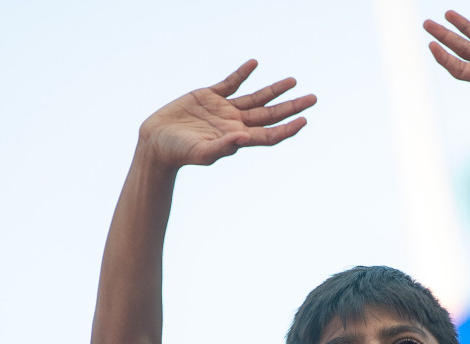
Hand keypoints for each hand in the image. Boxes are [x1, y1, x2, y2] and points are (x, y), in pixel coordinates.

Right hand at [138, 61, 314, 168]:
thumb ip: (223, 147)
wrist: (156, 142)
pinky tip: (254, 64)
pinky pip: (230, 83)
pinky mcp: (208, 96)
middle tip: (313, 99)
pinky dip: (242, 73)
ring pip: (255, 97)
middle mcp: (235, 123)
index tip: (304, 121)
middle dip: (291, 106)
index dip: (288, 129)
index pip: (269, 134)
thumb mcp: (201, 152)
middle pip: (270, 114)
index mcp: (237, 138)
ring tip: (293, 81)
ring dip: (274, 90)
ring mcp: (223, 109)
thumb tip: (244, 138)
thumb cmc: (178, 153)